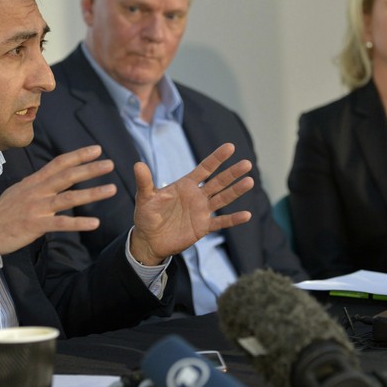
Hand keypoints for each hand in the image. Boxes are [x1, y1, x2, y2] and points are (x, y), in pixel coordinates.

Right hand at [0, 145, 116, 254]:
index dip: (78, 155)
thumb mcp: (18, 191)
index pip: (59, 164)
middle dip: (90, 169)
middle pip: (67, 176)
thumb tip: (49, 175)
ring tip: (112, 190)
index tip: (97, 149)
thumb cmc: (2, 213)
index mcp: (34, 182)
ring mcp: (36, 208)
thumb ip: (36, 183)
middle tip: (110, 163)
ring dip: (92, 193)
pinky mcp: (35, 225)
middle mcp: (37, 191)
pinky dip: (79, 223)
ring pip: (68, 198)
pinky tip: (95, 223)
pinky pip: (61, 224)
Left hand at [129, 143, 253, 265]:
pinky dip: (233, 219)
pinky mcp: (202, 227)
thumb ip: (144, 182)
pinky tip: (246, 215)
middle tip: (247, 163)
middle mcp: (197, 196)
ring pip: (222, 199)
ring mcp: (201, 211)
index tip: (230, 147)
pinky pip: (220, 222)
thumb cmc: (146, 215)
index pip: (204, 168)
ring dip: (236, 191)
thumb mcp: (144, 198)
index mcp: (185, 185)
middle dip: (232, 173)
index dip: (217, 158)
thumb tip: (137, 164)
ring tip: (249, 182)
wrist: (148, 240)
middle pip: (218, 182)